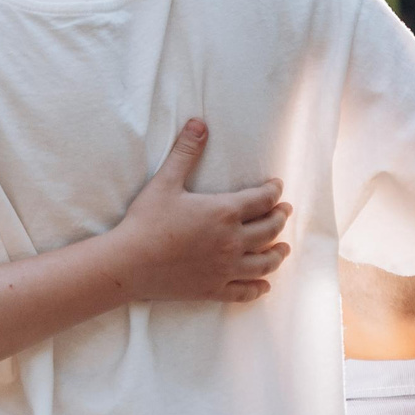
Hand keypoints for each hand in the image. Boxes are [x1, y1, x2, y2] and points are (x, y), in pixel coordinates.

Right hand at [109, 119, 289, 302]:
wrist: (129, 263)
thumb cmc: (146, 220)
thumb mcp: (165, 182)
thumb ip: (185, 152)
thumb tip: (199, 123)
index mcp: (223, 212)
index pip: (262, 200)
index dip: (273, 191)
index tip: (277, 186)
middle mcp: (233, 241)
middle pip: (270, 229)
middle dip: (281, 218)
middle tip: (285, 211)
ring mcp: (226, 268)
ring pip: (266, 262)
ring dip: (279, 253)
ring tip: (284, 247)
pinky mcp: (216, 288)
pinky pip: (247, 290)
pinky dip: (260, 287)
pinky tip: (264, 285)